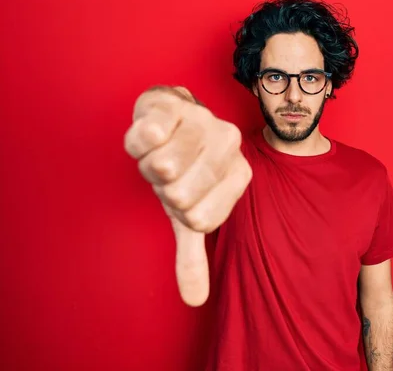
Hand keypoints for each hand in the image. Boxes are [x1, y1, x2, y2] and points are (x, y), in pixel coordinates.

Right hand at [124, 86, 251, 305]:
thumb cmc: (184, 169)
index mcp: (240, 175)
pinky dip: (140, 141)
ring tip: (159, 154)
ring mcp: (205, 121)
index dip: (182, 212)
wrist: (170, 119)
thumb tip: (195, 300)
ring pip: (163, 165)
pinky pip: (149, 134)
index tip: (183, 196)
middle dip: (164, 189)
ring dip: (149, 166)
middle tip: (170, 174)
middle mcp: (230, 145)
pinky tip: (153, 134)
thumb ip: (193, 254)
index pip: (202, 219)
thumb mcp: (188, 213)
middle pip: (180, 194)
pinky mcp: (176, 104)